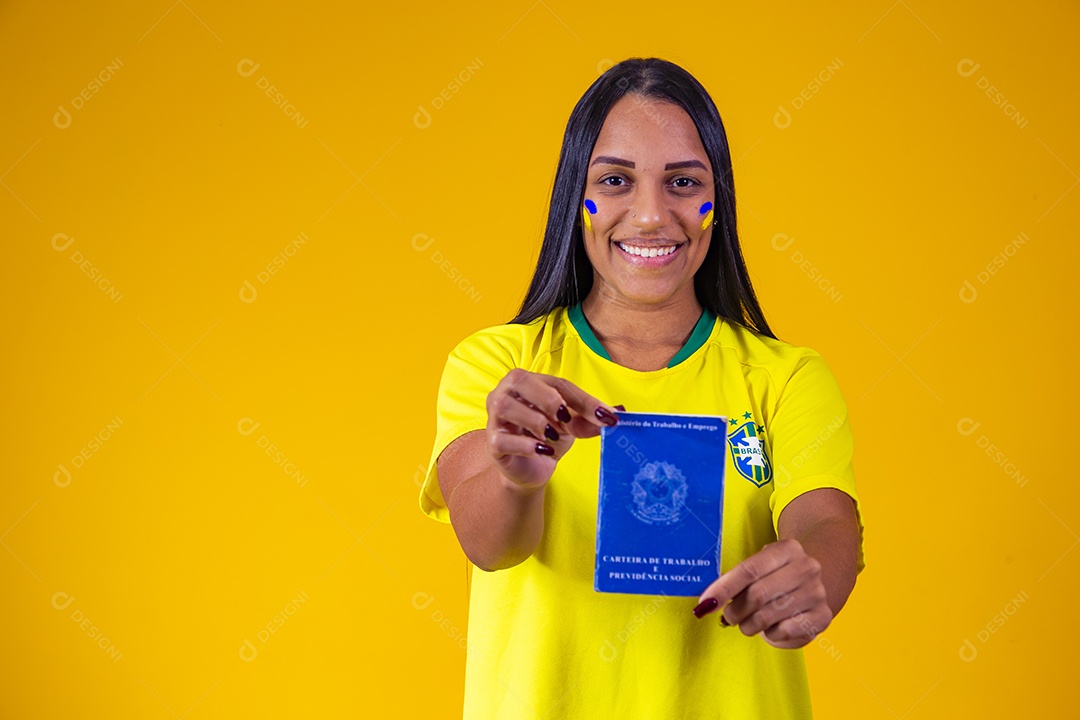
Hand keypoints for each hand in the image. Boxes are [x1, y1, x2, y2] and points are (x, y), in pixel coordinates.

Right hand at [485, 368, 619, 490]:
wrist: (531, 470)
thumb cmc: (548, 438)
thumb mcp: (572, 426)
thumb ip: (591, 418)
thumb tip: (619, 413)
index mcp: (529, 381)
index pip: (558, 384)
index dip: (584, 400)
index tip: (607, 417)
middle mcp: (506, 392)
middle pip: (522, 381)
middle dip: (549, 400)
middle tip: (566, 420)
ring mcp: (495, 417)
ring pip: (507, 406)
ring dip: (536, 421)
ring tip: (552, 436)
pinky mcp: (492, 443)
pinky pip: (503, 438)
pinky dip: (526, 444)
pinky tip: (543, 450)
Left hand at [693, 538, 830, 648]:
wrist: (817, 584)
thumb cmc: (778, 576)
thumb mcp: (762, 568)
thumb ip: (737, 581)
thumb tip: (708, 602)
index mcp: (788, 549)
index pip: (749, 570)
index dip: (723, 588)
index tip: (705, 604)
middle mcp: (807, 567)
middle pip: (758, 594)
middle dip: (735, 611)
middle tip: (728, 617)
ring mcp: (817, 592)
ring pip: (769, 615)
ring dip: (749, 625)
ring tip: (746, 624)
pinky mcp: (823, 616)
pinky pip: (785, 631)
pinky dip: (770, 634)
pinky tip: (771, 628)